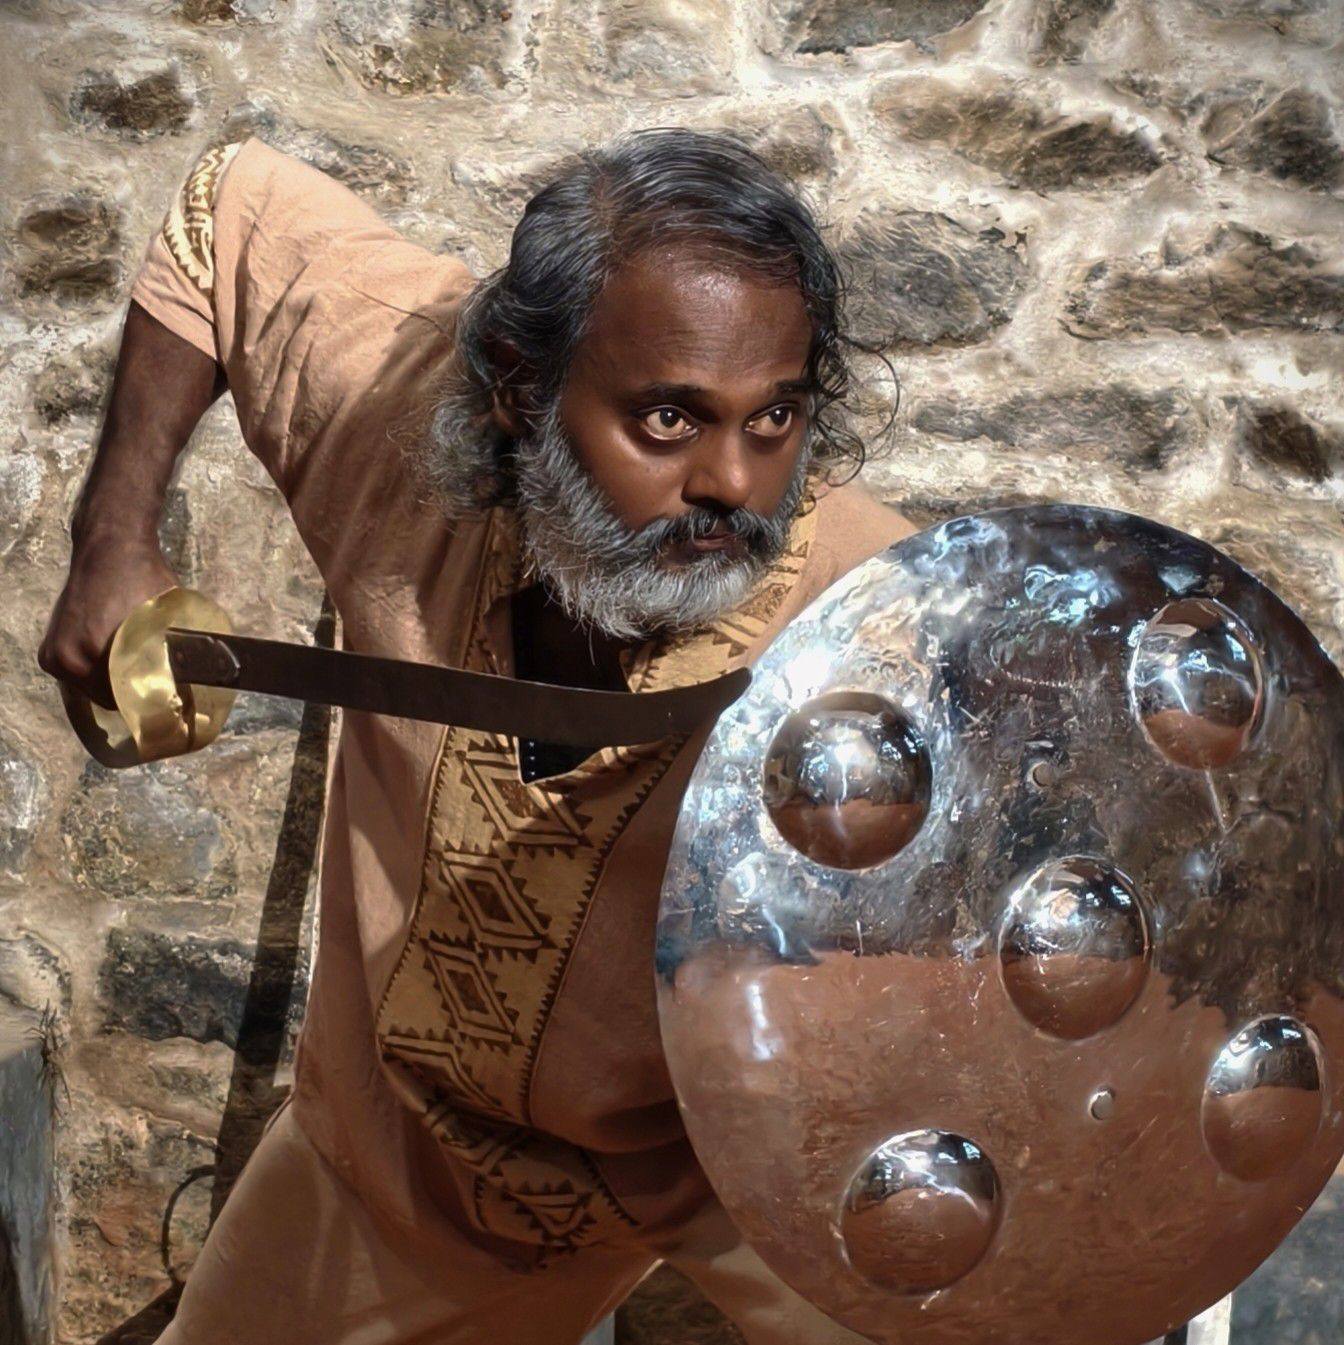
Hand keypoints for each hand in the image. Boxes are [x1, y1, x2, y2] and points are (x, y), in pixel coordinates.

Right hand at [38, 530, 177, 708]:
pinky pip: (80, 676)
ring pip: (94, 688)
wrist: (110, 549)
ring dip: (115, 682)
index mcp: (92, 656)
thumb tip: (192, 684)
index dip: (152, 697)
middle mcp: (66, 661)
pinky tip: (116, 656)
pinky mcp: (49, 651)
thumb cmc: (144, 580)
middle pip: (110, 697)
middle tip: (158, 681)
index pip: (127, 699)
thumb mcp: (167, 619)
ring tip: (138, 665)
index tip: (171, 694)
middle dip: (134, 691)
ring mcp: (54, 657)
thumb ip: (175, 654)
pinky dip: (99, 671)